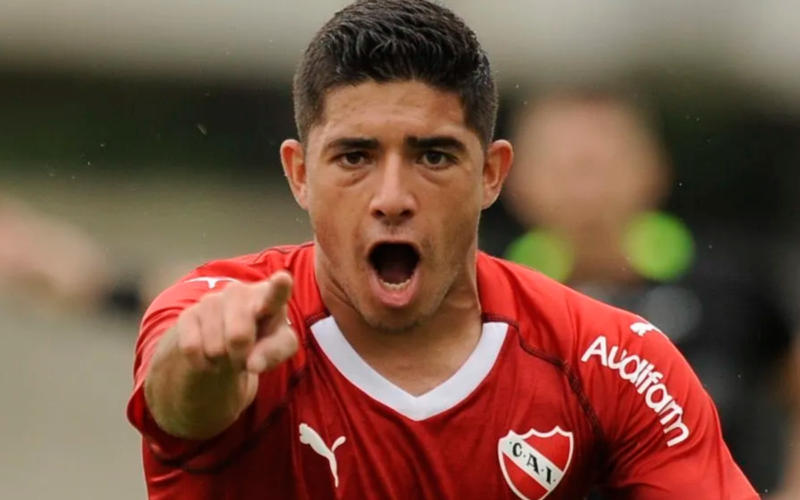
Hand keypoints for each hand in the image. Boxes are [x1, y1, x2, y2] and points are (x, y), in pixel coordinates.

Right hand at [174, 271, 297, 374]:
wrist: (225, 345)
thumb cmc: (260, 341)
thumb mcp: (277, 348)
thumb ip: (274, 353)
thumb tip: (253, 364)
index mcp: (269, 297)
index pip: (276, 292)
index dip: (279, 286)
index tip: (283, 279)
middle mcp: (240, 291)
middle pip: (238, 336)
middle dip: (240, 357)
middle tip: (243, 358)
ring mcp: (211, 300)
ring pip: (215, 347)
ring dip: (222, 361)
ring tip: (227, 354)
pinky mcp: (188, 314)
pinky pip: (192, 348)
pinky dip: (202, 363)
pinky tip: (208, 357)